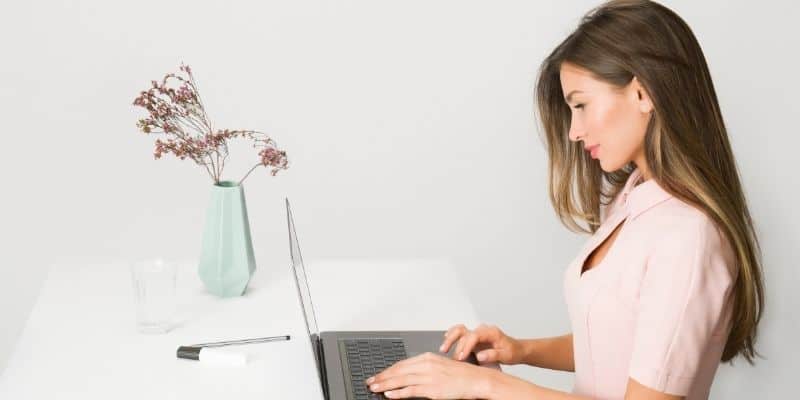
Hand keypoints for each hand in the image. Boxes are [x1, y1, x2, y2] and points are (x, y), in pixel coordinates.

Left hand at [364, 351, 496, 398]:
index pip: (401, 363)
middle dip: (382, 377)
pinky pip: (411, 391)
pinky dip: (398, 393)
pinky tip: (390, 395)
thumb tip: (408, 374)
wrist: (476, 380)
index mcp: (427, 357)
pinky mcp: (433, 389)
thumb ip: (424, 368)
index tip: (378, 375)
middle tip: (370, 382)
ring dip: (385, 385)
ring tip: (375, 389)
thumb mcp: (439, 366)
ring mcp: (429, 376)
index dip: (387, 370)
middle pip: (398, 371)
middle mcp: (426, 365)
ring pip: (401, 380)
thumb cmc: (461, 375)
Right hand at [440, 323, 521, 364]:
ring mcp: (477, 333)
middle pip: (463, 331)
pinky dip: (452, 335)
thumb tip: (480, 355)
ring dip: (450, 338)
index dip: (466, 346)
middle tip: (450, 355)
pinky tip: (446, 340)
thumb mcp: (507, 355)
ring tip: (443, 349)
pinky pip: (460, 333)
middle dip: (454, 342)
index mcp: (491, 332)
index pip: (474, 335)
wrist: (516, 349)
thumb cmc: (513, 352)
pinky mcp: (473, 338)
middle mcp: (482, 330)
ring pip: (459, 330)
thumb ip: (493, 355)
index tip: (461, 357)